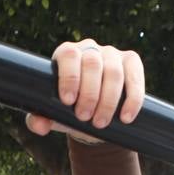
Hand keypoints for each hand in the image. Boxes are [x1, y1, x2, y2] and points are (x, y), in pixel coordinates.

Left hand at [25, 40, 144, 141]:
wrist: (93, 115)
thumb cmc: (68, 110)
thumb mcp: (52, 115)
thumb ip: (39, 119)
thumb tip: (39, 125)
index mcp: (66, 54)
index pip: (69, 55)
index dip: (69, 77)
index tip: (68, 101)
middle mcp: (89, 48)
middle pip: (92, 64)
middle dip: (89, 94)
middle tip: (84, 117)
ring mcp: (112, 54)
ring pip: (113, 72)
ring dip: (108, 100)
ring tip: (100, 122)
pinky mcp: (131, 62)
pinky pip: (134, 76)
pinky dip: (132, 99)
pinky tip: (126, 117)